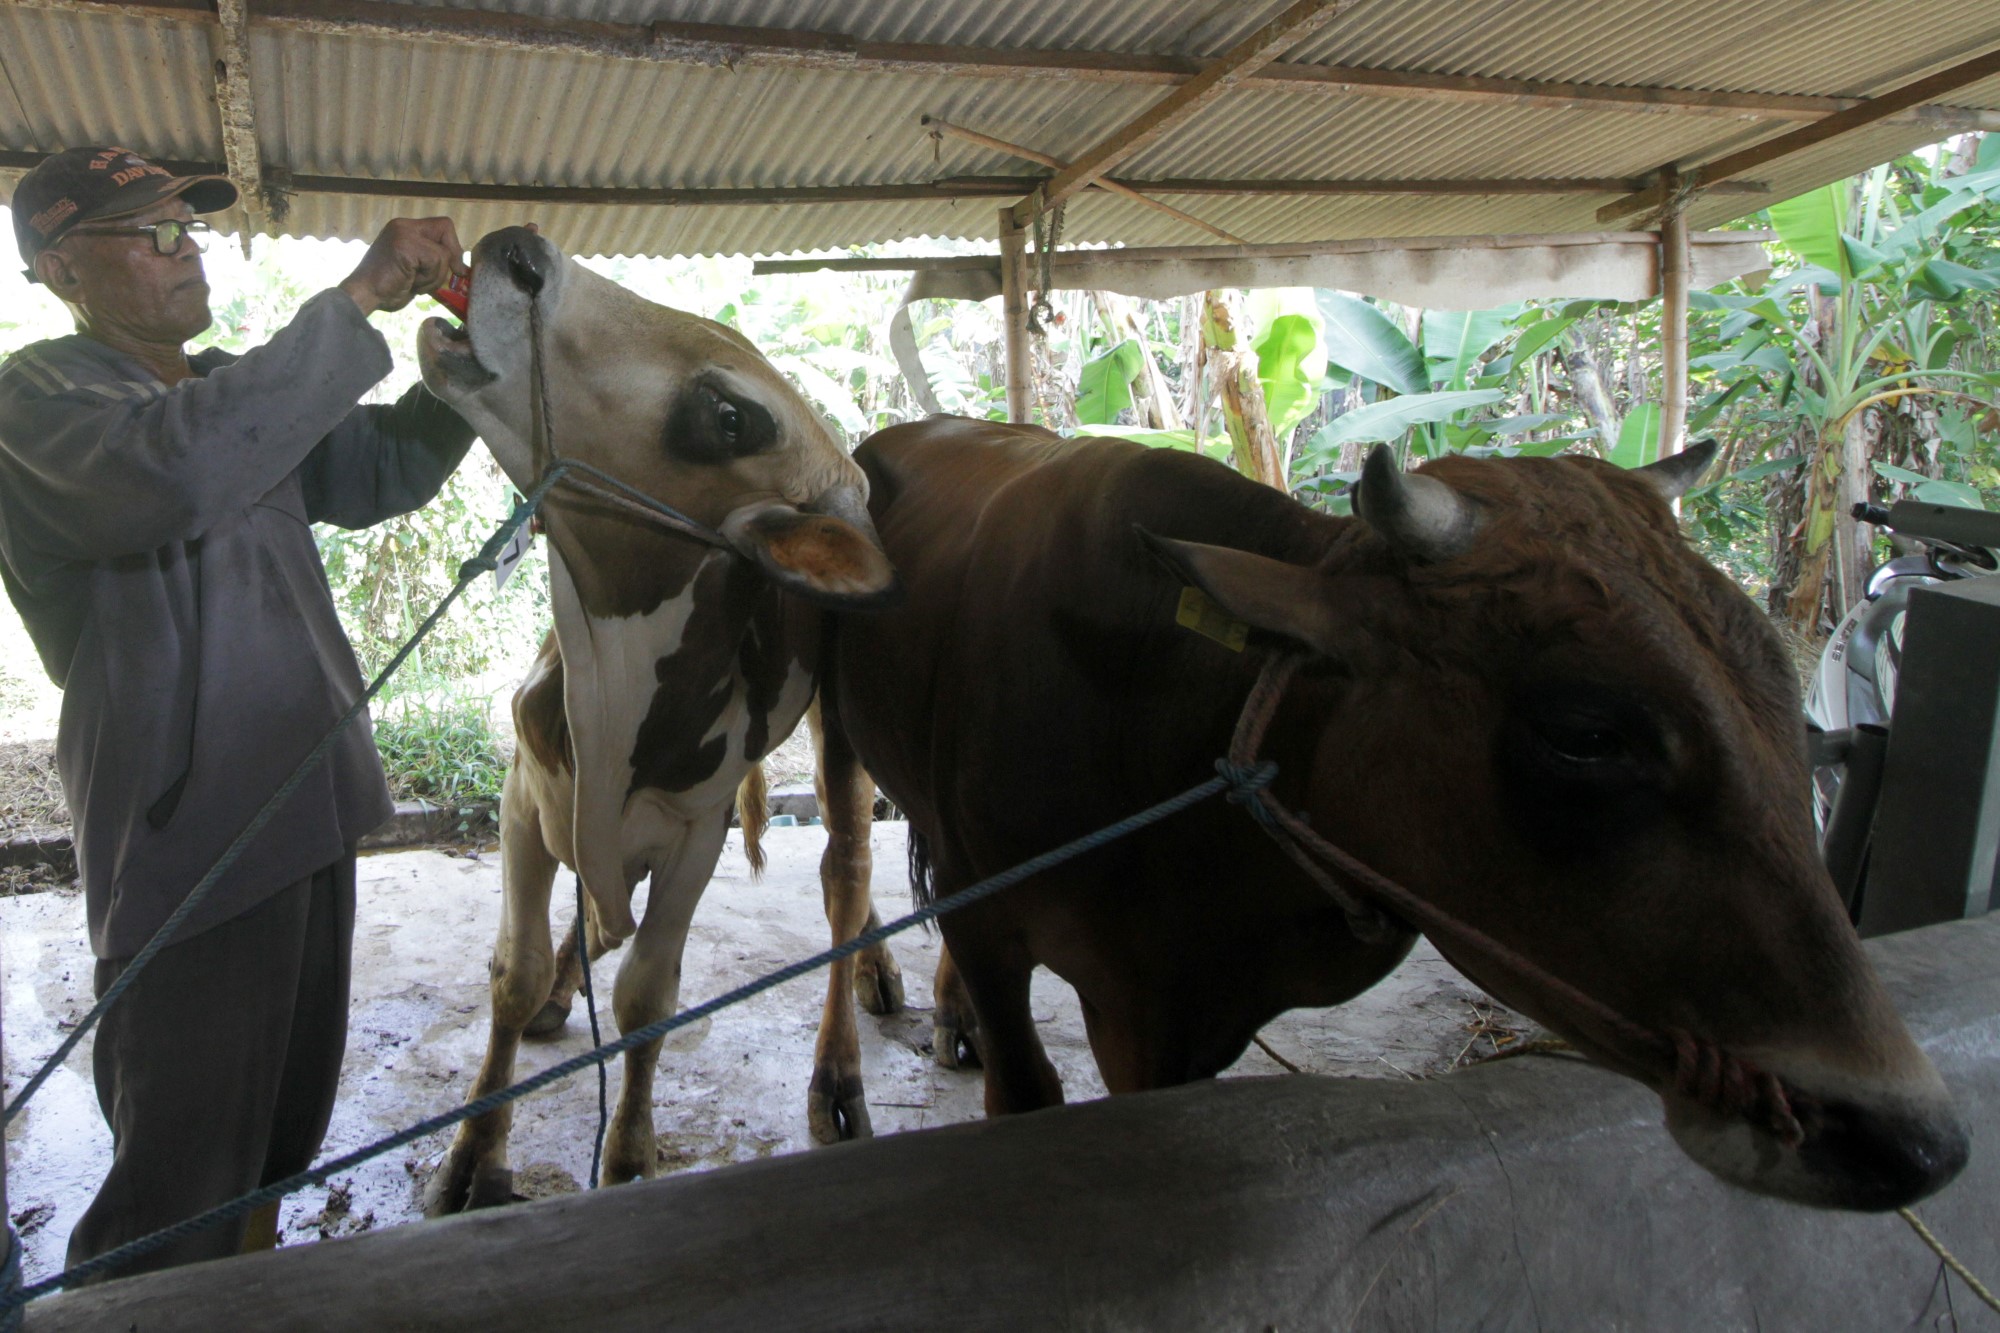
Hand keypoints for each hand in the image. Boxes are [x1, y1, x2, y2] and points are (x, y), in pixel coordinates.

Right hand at [338, 217, 465, 315]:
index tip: (454, 268)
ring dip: (435, 276)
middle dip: (450, 257)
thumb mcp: (415, 269)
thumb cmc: (388, 288)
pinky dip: (429, 278)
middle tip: (435, 277)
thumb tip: (461, 266)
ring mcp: (404, 234)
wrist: (364, 295)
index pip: (442, 226)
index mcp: (405, 228)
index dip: (453, 246)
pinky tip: (412, 284)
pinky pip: (436, 260)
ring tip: (414, 282)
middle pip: (446, 228)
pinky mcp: (406, 245)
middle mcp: (404, 226)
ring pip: (443, 252)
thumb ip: (432, 259)